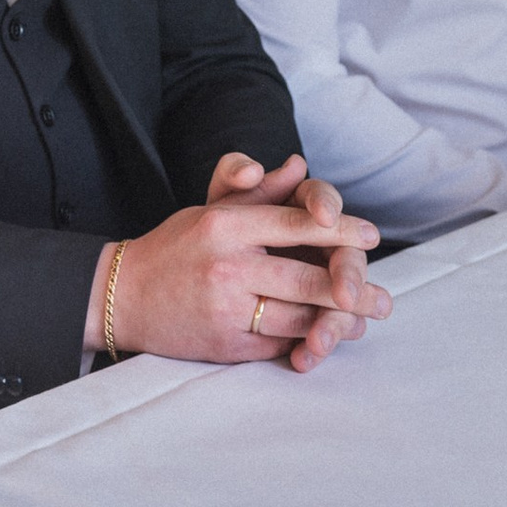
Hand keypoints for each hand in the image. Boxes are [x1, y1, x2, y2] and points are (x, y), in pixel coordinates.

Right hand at [102, 155, 391, 371]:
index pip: (297, 225)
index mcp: (226, 225)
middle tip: (384, 298)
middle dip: (353, 290)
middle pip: (307, 279)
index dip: (341, 230)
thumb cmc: (174, 248)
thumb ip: (258, 191)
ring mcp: (225, 307)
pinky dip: (305, 341)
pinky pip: (276, 342)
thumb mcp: (211, 209)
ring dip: (338, 322)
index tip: (370, 237)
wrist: (123, 295)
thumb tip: (298, 164)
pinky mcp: (223, 343)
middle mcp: (227, 265)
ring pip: (298, 317)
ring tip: (364, 320)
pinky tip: (325, 338)